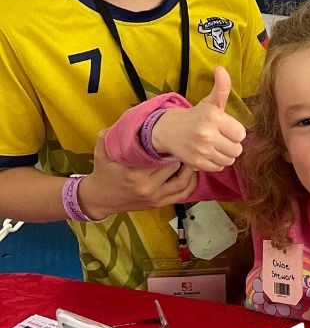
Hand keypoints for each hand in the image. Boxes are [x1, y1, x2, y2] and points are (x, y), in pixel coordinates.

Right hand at [78, 131, 196, 219]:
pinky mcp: (160, 204)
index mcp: (135, 175)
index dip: (169, 147)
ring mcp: (156, 198)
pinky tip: (191, 173)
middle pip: (176, 168)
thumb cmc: (103, 175)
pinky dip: (190, 184)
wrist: (99, 200)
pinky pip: (182, 195)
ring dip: (190, 169)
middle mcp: (148, 187)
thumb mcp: (101, 155)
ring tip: (190, 157)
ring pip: (184, 183)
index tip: (172, 138)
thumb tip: (118, 124)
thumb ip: (107, 138)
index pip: (162, 158)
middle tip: (184, 145)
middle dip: (181, 156)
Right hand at [152, 66, 244, 170]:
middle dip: (232, 144)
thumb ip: (221, 87)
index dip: (235, 131)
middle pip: (237, 149)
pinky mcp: (197, 163)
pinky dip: (216, 162)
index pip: (241, 134)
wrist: (168, 130)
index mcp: (213, 117)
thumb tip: (221, 68)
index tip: (226, 128)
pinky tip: (209, 152)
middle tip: (222, 137)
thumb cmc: (196, 116)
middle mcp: (207, 134)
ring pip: (229, 159)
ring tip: (216, 145)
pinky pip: (218, 167)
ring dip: (225, 154)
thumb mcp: (210, 102)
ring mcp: (201, 150)